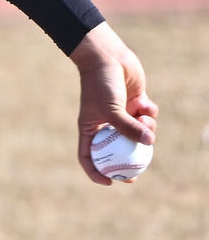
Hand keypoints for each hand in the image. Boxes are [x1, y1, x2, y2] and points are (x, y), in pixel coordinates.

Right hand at [69, 22, 158, 184]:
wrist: (107, 57)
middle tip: (138, 172)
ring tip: (146, 120)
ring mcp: (121, 114)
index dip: (97, 172)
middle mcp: (104, 124)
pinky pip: (146, 116)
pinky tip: (146, 104)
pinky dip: (149, 113)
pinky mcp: (135, 103)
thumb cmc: (101, 84)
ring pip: (136, 132)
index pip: (89, 156)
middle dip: (128, 161)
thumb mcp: (112, 109)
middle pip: (116, 149)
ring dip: (145, 129)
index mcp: (90, 128)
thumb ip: (129, 128)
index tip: (110, 182)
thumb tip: (150, 143)